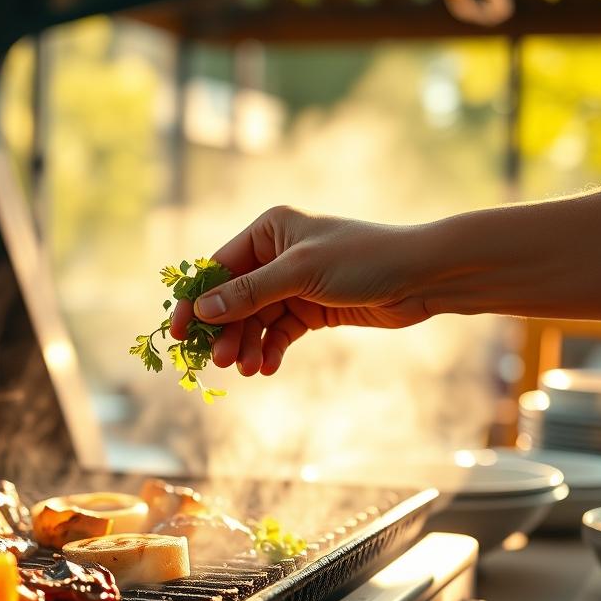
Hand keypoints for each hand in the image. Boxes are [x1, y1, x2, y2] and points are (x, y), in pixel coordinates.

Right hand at [168, 206, 433, 375]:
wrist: (421, 277)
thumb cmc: (364, 259)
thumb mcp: (301, 274)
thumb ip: (250, 293)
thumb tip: (203, 311)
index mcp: (269, 230)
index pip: (219, 268)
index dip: (197, 301)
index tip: (179, 333)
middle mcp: (277, 254)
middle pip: (235, 299)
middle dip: (227, 331)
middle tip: (219, 362)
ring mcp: (294, 283)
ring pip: (256, 320)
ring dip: (248, 345)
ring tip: (246, 369)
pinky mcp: (312, 308)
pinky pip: (279, 332)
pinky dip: (271, 350)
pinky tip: (267, 367)